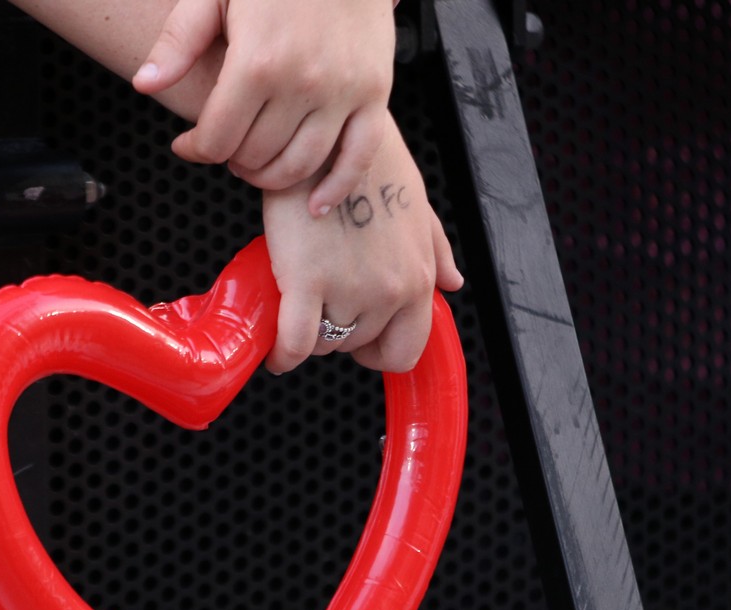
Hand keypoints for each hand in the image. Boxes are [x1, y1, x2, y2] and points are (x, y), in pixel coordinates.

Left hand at [133, 0, 396, 215]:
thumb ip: (178, 41)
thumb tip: (144, 84)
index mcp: (257, 61)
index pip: (217, 138)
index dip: (196, 149)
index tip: (188, 143)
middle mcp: (302, 84)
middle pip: (255, 156)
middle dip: (232, 158)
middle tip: (225, 145)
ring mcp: (342, 92)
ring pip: (299, 166)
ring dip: (271, 176)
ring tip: (257, 162)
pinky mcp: (375, 94)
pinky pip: (358, 158)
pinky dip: (335, 188)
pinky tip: (314, 203)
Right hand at [260, 118, 462, 373]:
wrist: (327, 134)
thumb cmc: (370, 164)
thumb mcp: (417, 206)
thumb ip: (436, 250)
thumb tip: (454, 283)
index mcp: (418, 277)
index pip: (404, 350)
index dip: (377, 350)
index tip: (359, 339)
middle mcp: (390, 291)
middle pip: (355, 346)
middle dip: (337, 333)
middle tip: (320, 306)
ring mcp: (350, 289)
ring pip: (322, 343)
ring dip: (308, 333)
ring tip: (297, 301)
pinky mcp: (307, 281)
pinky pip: (294, 343)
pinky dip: (283, 355)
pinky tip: (276, 354)